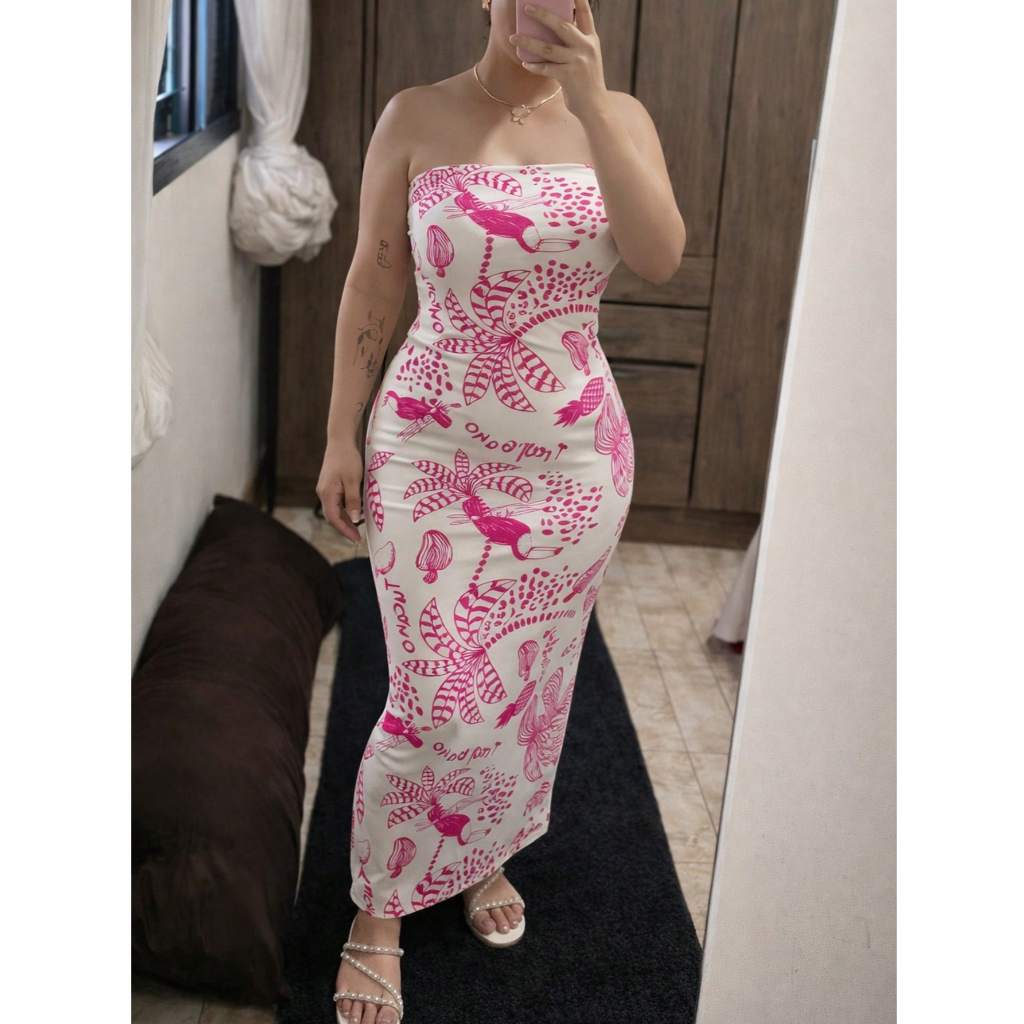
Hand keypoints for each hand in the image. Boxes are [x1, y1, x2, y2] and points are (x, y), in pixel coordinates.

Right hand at [316, 439, 363, 542]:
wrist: (340, 441)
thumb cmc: (347, 459)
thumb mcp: (353, 481)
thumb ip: (353, 501)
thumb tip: (355, 520)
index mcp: (327, 493)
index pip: (334, 519)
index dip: (345, 530)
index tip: (356, 539)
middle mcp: (323, 493)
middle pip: (333, 516)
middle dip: (345, 528)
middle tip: (358, 537)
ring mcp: (326, 489)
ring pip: (335, 510)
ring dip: (346, 519)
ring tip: (359, 527)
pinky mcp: (330, 485)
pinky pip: (337, 502)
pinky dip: (345, 509)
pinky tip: (355, 511)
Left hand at [510, 0, 607, 118]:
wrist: (595, 107)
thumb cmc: (586, 82)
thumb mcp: (586, 58)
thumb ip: (574, 45)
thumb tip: (549, 34)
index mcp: (591, 40)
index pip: (585, 14)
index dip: (578, 0)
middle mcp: (586, 47)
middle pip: (561, 25)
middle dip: (542, 15)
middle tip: (526, 8)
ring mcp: (578, 62)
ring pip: (548, 48)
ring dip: (528, 42)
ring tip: (513, 38)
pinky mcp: (569, 77)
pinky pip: (546, 68)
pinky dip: (533, 66)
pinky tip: (524, 63)